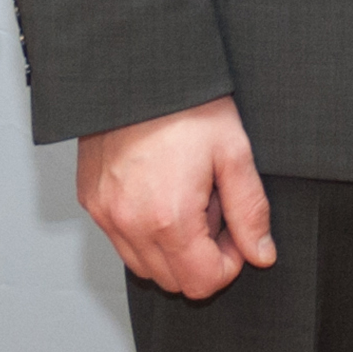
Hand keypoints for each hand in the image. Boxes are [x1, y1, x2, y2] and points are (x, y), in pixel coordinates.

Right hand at [77, 99, 277, 298]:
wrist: (137, 69)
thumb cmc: (186, 104)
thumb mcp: (233, 153)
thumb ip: (250, 211)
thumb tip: (261, 254)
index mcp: (168, 219)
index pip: (203, 283)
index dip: (230, 263)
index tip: (236, 230)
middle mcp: (129, 224)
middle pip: (173, 281)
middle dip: (201, 255)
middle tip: (213, 207)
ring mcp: (105, 214)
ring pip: (143, 265)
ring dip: (172, 246)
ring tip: (187, 196)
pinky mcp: (91, 200)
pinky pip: (120, 238)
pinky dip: (144, 229)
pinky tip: (160, 189)